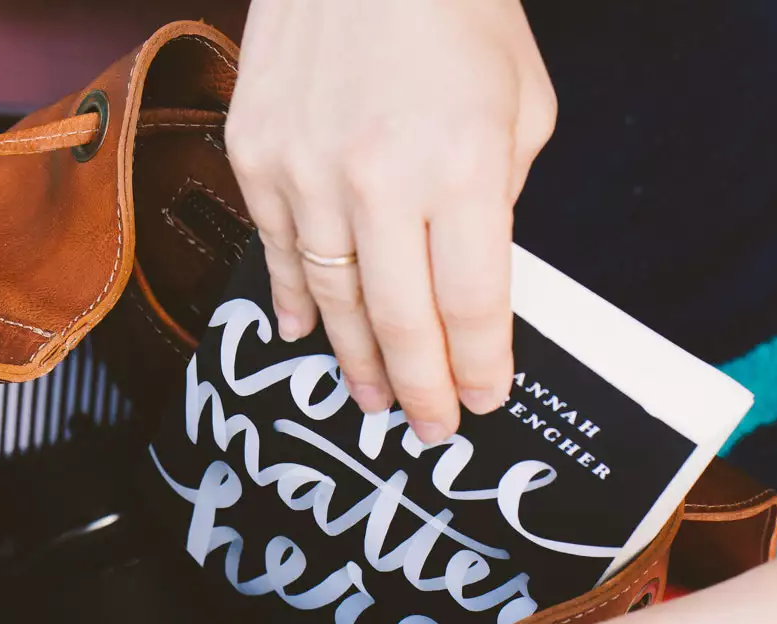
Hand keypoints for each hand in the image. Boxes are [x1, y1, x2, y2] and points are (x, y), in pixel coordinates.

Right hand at [228, 0, 556, 441]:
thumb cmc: (457, 10)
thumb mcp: (520, 106)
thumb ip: (500, 204)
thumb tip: (466, 279)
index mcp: (461, 164)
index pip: (472, 304)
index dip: (479, 367)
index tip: (483, 403)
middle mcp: (377, 179)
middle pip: (401, 323)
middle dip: (421, 388)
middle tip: (430, 428)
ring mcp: (304, 172)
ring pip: (333, 302)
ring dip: (357, 361)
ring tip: (373, 400)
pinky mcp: (256, 157)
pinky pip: (275, 255)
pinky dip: (293, 303)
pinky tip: (306, 337)